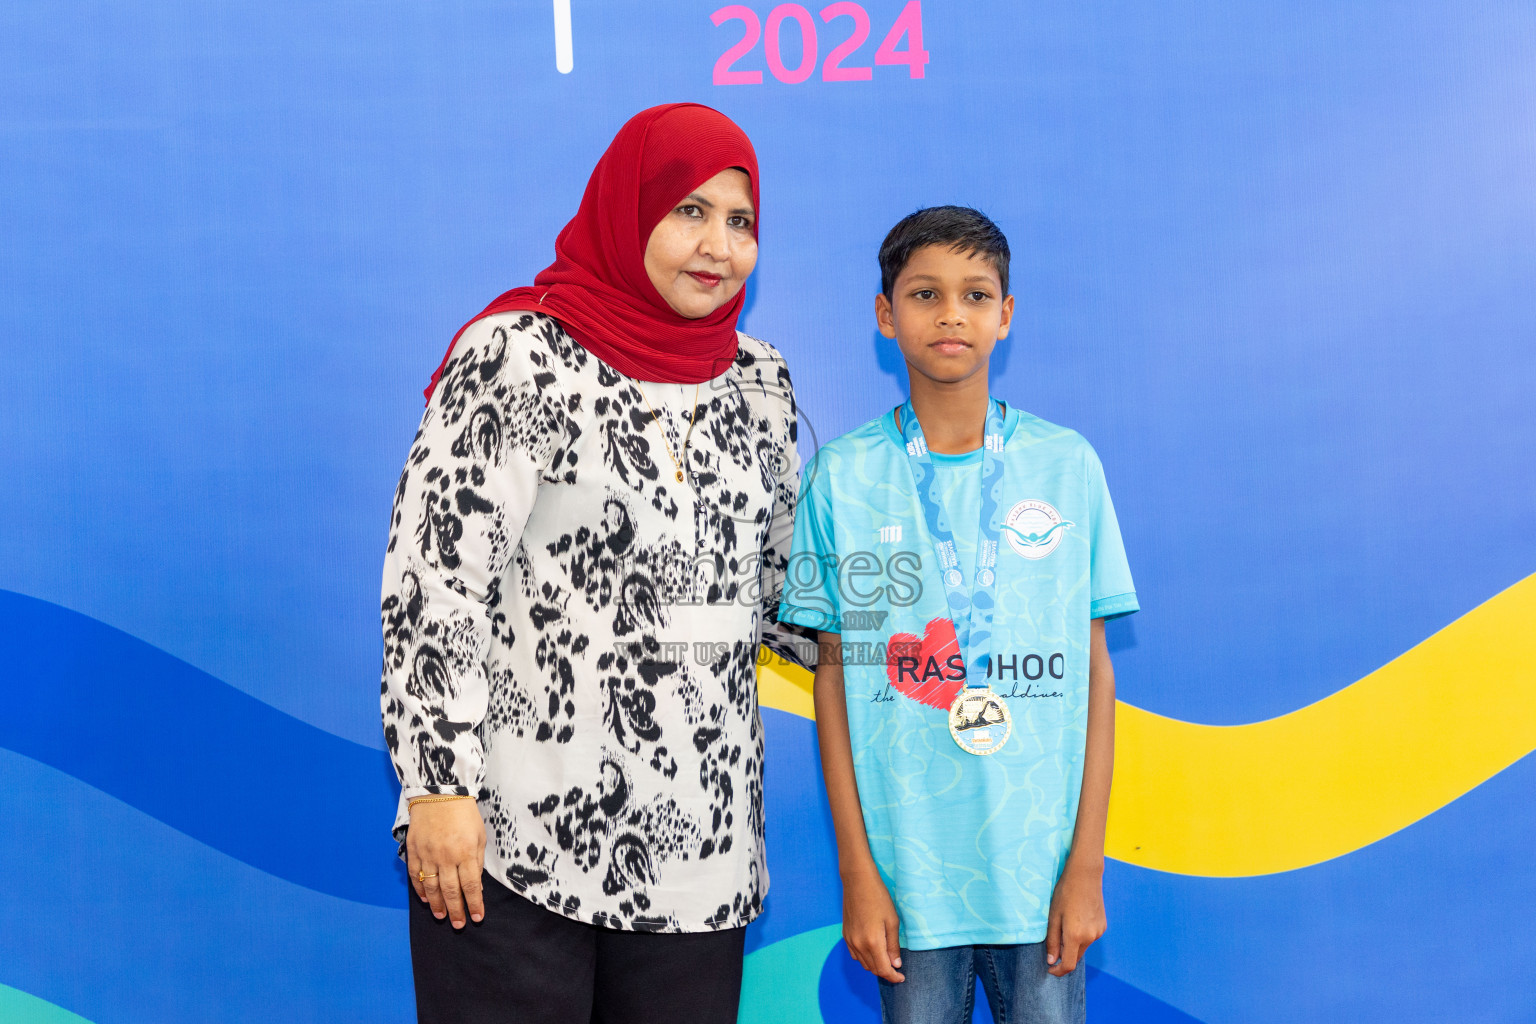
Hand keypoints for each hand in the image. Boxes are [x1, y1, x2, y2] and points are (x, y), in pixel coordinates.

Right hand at [407, 798, 486, 928]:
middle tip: (458, 925)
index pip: (471, 886)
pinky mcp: (414, 850)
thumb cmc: (464, 814)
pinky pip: (415, 875)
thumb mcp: (479, 836)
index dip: (474, 904)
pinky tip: (426, 899)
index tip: (477, 917)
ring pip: (431, 887)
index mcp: (466, 852)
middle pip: (451, 891)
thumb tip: (475, 886)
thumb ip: (477, 862)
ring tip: (442, 917)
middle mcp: (446, 856)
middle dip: (456, 911)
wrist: (439, 793)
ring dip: (437, 905)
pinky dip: (420, 889)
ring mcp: (428, 854)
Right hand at [842, 865, 905, 982]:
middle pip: (873, 969)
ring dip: (875, 966)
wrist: (858, 882)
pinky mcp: (845, 935)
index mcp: (873, 942)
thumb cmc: (878, 898)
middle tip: (896, 969)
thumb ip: (893, 946)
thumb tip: (895, 964)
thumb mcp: (892, 921)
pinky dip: (865, 958)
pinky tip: (873, 952)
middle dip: (885, 972)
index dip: (893, 977)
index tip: (901, 977)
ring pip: (863, 963)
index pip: (883, 969)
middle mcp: (859, 945)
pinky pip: (855, 955)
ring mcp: (850, 940)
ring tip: (886, 960)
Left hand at [1045, 859, 1105, 976]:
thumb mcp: (1053, 917)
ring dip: (1073, 945)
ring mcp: (1099, 932)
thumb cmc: (1065, 893)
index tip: (1050, 969)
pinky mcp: (1103, 926)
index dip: (1058, 971)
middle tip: (1053, 943)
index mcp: (1075, 936)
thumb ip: (1052, 940)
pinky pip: (1090, 937)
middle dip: (1064, 956)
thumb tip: (1052, 960)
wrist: (1085, 876)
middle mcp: (1090, 937)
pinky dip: (1081, 936)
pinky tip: (1076, 919)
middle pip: (1076, 957)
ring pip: (1083, 947)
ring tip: (1064, 925)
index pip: (1069, 964)